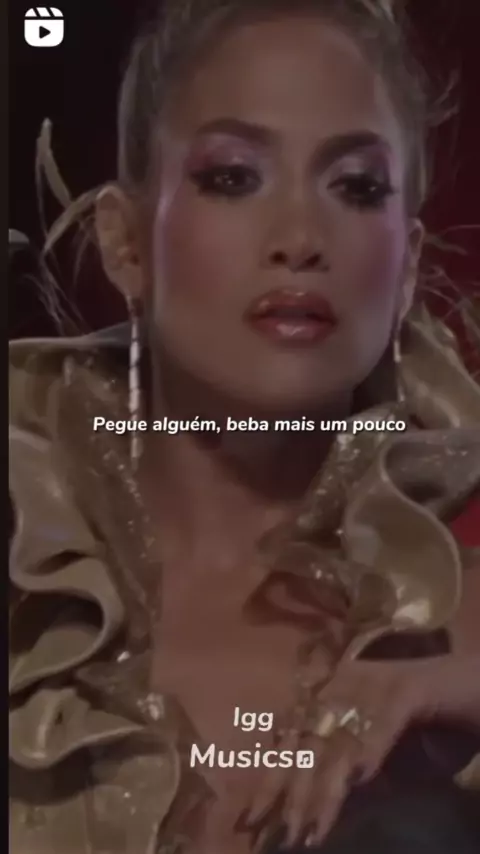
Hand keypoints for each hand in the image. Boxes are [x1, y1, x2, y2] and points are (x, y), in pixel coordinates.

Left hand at [245, 654, 479, 848]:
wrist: (470, 685)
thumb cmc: (425, 721)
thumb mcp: (379, 752)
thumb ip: (349, 771)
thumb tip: (313, 811)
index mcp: (334, 692)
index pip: (291, 735)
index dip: (270, 777)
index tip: (252, 817)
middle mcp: (345, 682)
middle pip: (307, 739)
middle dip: (288, 789)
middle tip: (275, 832)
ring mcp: (375, 684)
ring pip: (339, 739)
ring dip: (324, 788)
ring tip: (309, 829)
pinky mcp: (409, 690)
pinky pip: (381, 723)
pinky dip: (369, 749)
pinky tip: (358, 778)